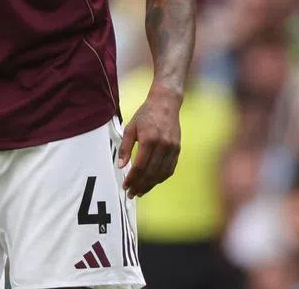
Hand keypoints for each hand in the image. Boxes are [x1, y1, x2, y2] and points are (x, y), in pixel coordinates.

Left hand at [117, 83, 182, 197]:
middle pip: (151, 172)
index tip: (126, 186)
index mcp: (149, 140)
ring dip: (151, 185)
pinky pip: (170, 169)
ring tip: (141, 191)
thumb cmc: (145, 115)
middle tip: (131, 194)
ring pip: (162, 173)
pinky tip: (153, 182)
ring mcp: (172, 148)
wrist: (165, 104)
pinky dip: (161, 178)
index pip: (140, 166)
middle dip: (140, 185)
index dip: (133, 179)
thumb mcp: (130, 128)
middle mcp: (163, 146)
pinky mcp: (178, 150)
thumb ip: (125, 147)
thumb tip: (121, 166)